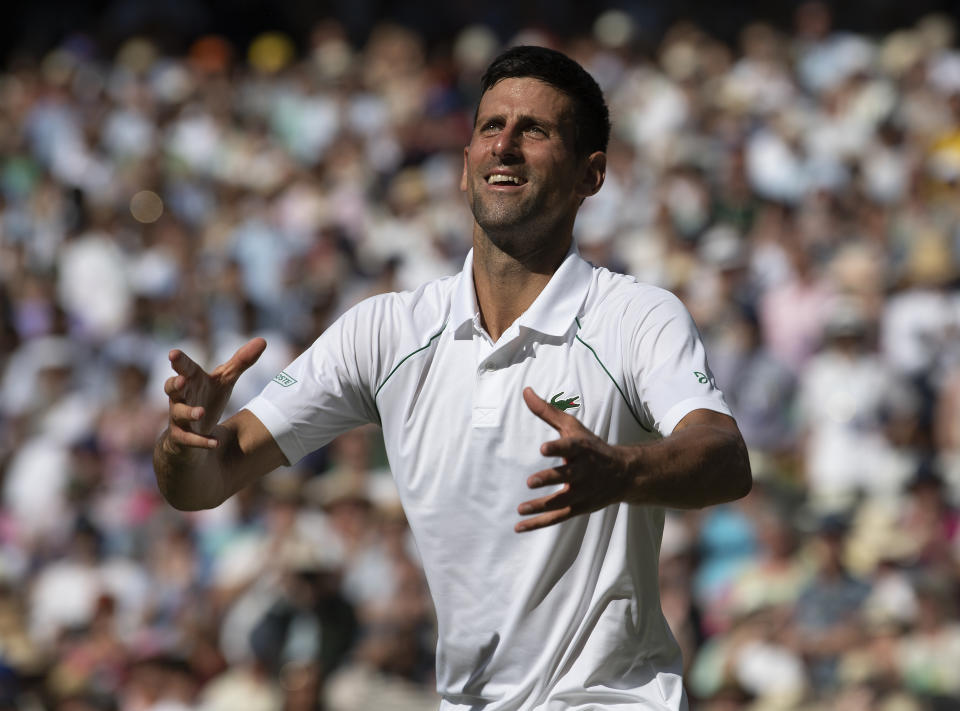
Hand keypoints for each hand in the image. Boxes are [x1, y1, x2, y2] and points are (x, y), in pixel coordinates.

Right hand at [162, 338, 266, 452]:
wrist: (193, 433)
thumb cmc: (207, 399)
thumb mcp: (225, 380)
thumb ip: (241, 361)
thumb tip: (263, 340)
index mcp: (191, 380)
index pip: (184, 368)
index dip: (179, 361)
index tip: (174, 353)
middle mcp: (180, 397)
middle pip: (172, 388)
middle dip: (175, 383)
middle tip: (181, 380)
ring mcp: (178, 418)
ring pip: (178, 414)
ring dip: (189, 412)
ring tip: (201, 412)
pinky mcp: (181, 438)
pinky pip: (188, 439)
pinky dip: (201, 441)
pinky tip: (215, 442)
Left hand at [515, 387, 633, 532]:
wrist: (625, 474)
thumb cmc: (592, 447)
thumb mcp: (572, 427)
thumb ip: (547, 411)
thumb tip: (525, 391)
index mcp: (582, 449)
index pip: (570, 447)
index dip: (558, 448)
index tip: (544, 448)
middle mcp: (584, 472)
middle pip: (567, 476)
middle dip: (550, 479)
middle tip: (531, 481)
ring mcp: (582, 492)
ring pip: (562, 501)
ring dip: (541, 506)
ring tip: (520, 509)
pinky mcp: (579, 508)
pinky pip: (557, 517)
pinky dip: (539, 523)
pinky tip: (519, 526)